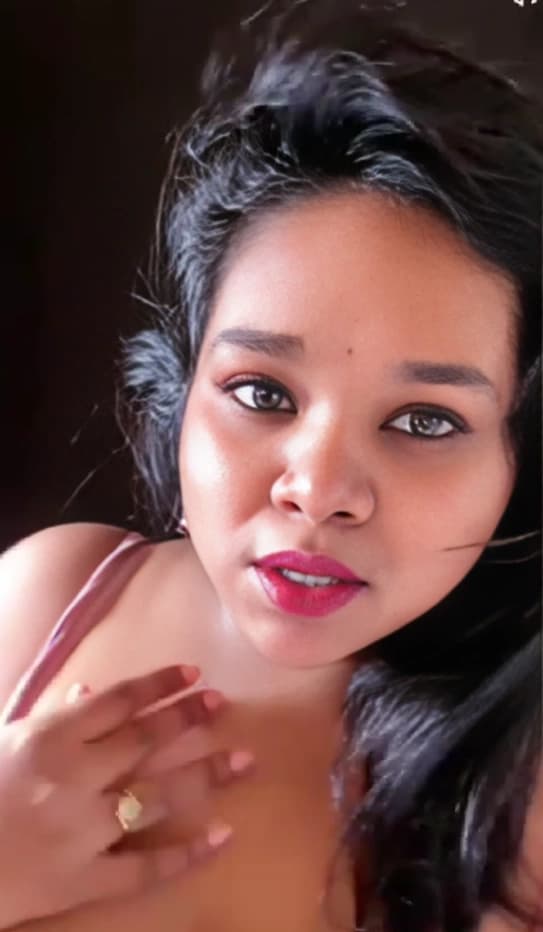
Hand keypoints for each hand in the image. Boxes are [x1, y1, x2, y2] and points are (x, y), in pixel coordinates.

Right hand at [0, 666, 254, 926]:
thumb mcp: (5, 741)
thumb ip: (50, 714)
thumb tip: (91, 687)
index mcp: (51, 739)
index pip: (119, 701)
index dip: (160, 685)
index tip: (195, 673)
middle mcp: (74, 778)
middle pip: (145, 740)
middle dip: (188, 719)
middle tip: (222, 705)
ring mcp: (83, 830)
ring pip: (157, 796)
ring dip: (205, 776)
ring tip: (245, 760)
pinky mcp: (84, 879)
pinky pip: (144, 868)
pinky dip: (186, 854)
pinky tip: (223, 836)